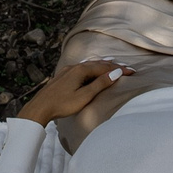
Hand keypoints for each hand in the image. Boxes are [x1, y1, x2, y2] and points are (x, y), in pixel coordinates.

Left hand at [17, 59, 132, 123]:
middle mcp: (74, 67)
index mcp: (81, 70)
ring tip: (113, 65)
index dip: (120, 69)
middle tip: (127, 69)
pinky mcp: (62, 77)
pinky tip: (91, 71)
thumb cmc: (62, 104)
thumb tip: (115, 73)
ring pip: (89, 65)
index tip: (133, 72)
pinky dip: (92, 69)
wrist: (39, 108)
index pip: (105, 67)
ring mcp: (67, 71)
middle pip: (97, 64)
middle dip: (113, 66)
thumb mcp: (84, 96)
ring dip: (102, 66)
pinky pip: (82, 69)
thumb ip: (100, 84)